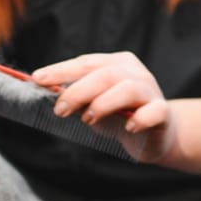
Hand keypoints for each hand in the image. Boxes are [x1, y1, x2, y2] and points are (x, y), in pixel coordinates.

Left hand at [32, 52, 175, 163]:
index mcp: (116, 64)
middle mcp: (134, 73)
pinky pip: (154, 111)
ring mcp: (150, 90)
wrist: (152, 137)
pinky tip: (128, 127)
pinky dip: (139, 119)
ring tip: (88, 119)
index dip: (60, 70)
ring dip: (103, 103)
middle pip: (104, 74)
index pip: (85, 63)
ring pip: (127, 89)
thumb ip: (76, 98)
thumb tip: (46, 93)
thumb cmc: (118, 116)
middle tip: (59, 109)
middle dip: (77, 91)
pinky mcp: (162, 112)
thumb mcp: (92, 105)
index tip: (37, 79)